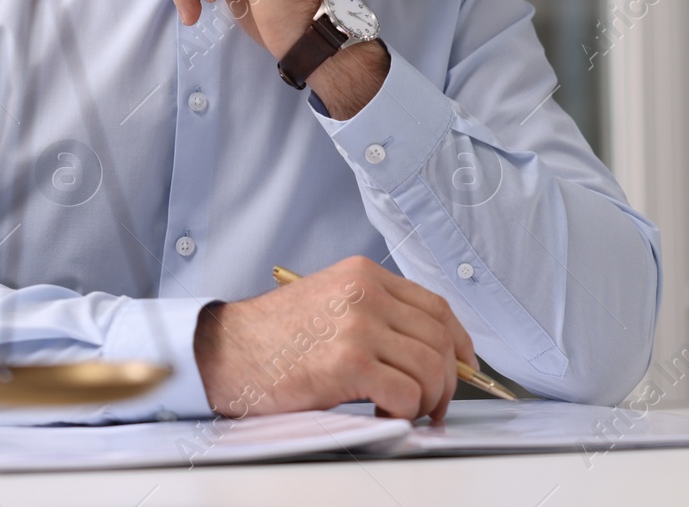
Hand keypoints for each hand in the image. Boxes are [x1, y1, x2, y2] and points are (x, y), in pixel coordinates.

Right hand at [193, 256, 476, 423]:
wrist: (224, 352)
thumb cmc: (272, 337)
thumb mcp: (329, 303)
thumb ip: (375, 314)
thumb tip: (426, 348)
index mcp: (364, 275)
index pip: (435, 306)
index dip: (459, 341)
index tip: (464, 366)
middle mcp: (365, 294)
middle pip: (439, 339)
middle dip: (447, 381)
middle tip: (434, 405)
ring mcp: (358, 326)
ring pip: (430, 368)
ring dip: (427, 400)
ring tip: (406, 411)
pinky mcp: (348, 362)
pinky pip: (405, 393)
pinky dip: (404, 412)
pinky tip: (382, 413)